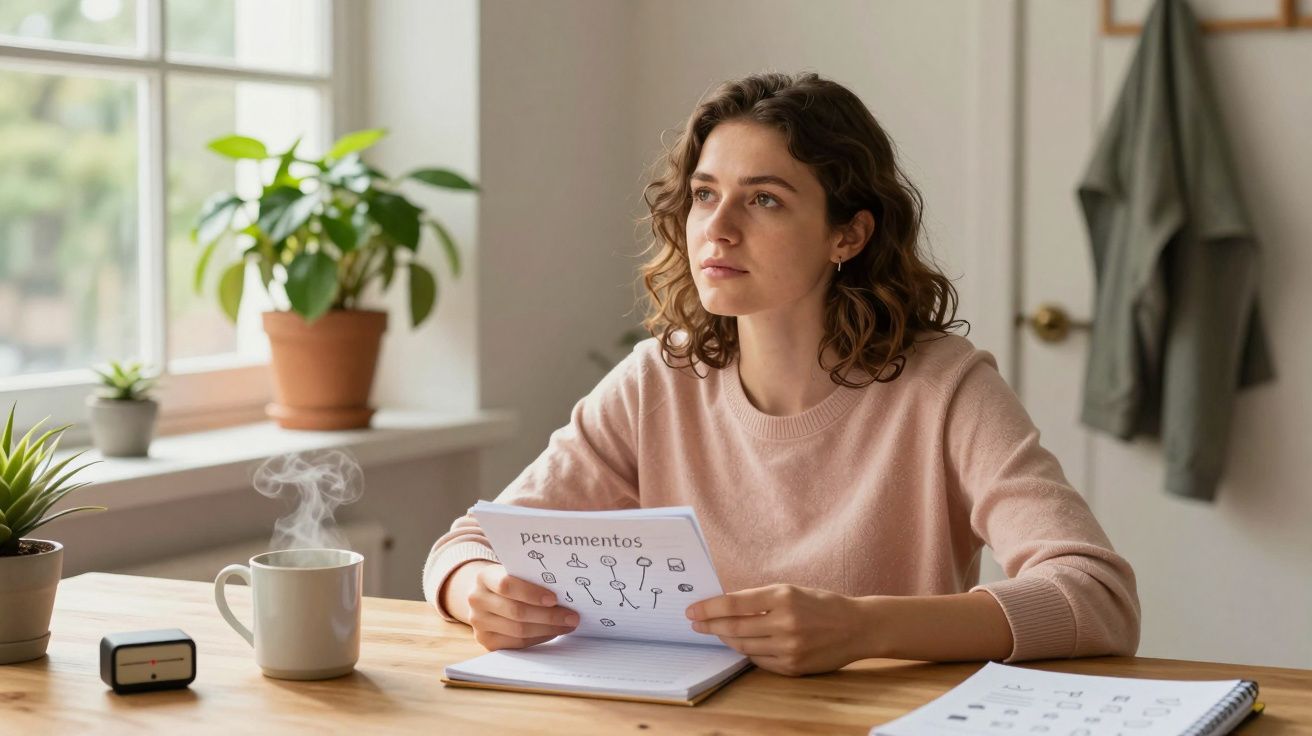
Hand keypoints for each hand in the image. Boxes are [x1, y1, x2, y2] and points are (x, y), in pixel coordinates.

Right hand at [465, 563, 579, 650]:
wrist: (485, 596)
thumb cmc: (510, 581)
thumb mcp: (515, 572)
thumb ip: (532, 577)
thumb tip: (566, 591)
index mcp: (484, 577)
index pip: (507, 585)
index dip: (531, 593)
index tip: (555, 599)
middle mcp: (477, 600)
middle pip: (516, 612)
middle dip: (549, 616)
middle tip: (572, 617)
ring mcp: (478, 623)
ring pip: (518, 630)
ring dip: (548, 629)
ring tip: (567, 625)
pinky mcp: (486, 641)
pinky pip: (517, 643)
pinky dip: (538, 638)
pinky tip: (552, 632)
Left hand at [685, 584, 867, 675]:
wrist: (857, 627)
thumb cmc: (822, 604)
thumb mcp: (791, 591)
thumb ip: (760, 599)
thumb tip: (725, 606)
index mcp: (783, 597)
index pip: (735, 604)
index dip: (709, 607)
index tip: (692, 609)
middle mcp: (785, 622)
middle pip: (734, 627)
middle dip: (709, 625)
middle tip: (695, 623)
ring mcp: (789, 648)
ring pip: (743, 646)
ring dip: (726, 638)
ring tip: (717, 632)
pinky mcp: (792, 667)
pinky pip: (759, 660)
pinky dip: (747, 651)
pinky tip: (742, 643)